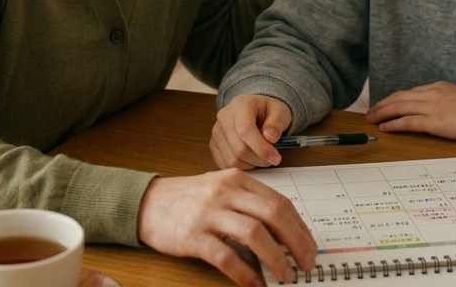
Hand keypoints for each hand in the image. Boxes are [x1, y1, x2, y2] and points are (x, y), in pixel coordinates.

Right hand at [137, 170, 315, 285]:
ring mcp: (208, 213)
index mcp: (237, 180)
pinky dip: (245, 273)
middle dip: (296, 242)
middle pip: (273, 214)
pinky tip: (255, 283)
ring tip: (286, 275)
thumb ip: (249, 203)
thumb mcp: (221, 190)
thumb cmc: (187, 199)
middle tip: (306, 263)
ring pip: (254, 234)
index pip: (280, 202)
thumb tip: (285, 233)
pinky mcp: (192, 236)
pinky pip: (226, 256)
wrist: (146, 203)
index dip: (300, 228)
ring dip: (276, 258)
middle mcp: (225, 192)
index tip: (310, 247)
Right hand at [211, 95, 292, 169]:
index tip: (276, 158)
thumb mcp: (280, 112)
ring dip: (251, 165)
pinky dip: (241, 168)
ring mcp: (216, 132)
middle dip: (259, 159)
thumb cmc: (268, 111)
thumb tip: (270, 138)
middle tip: (272, 159)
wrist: (255, 111)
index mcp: (240, 105)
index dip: (261, 148)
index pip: (245, 130)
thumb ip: (277, 124)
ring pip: (232, 160)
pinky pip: (225, 165)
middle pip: (239, 149)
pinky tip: (251, 160)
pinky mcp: (213, 144)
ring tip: (261, 157)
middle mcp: (224, 117)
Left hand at [365, 81, 455, 140]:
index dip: (394, 99)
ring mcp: (431, 107)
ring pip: (399, 107)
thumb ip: (444, 100)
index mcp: (438, 87)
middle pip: (400, 97)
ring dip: (383, 113)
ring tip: (371, 119)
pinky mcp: (433, 122)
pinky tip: (385, 127)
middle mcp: (431, 94)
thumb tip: (436, 109)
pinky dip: (393, 124)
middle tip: (370, 112)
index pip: (409, 93)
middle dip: (383, 105)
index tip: (385, 104)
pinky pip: (407, 122)